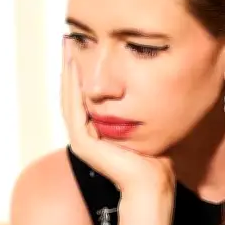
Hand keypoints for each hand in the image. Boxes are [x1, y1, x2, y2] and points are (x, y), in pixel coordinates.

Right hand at [61, 37, 175, 196]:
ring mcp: (81, 140)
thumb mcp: (147, 126)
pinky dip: (73, 87)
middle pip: (73, 93)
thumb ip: (141, 110)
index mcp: (97, 132)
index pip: (85, 96)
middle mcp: (85, 135)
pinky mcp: (82, 143)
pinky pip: (74, 109)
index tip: (84, 46)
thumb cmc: (157, 160)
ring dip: (68, 72)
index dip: (82, 72)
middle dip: (71, 66)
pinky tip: (74, 66)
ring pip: (69, 98)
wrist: (153, 186)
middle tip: (68, 39)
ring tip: (67, 46)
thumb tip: (151, 90)